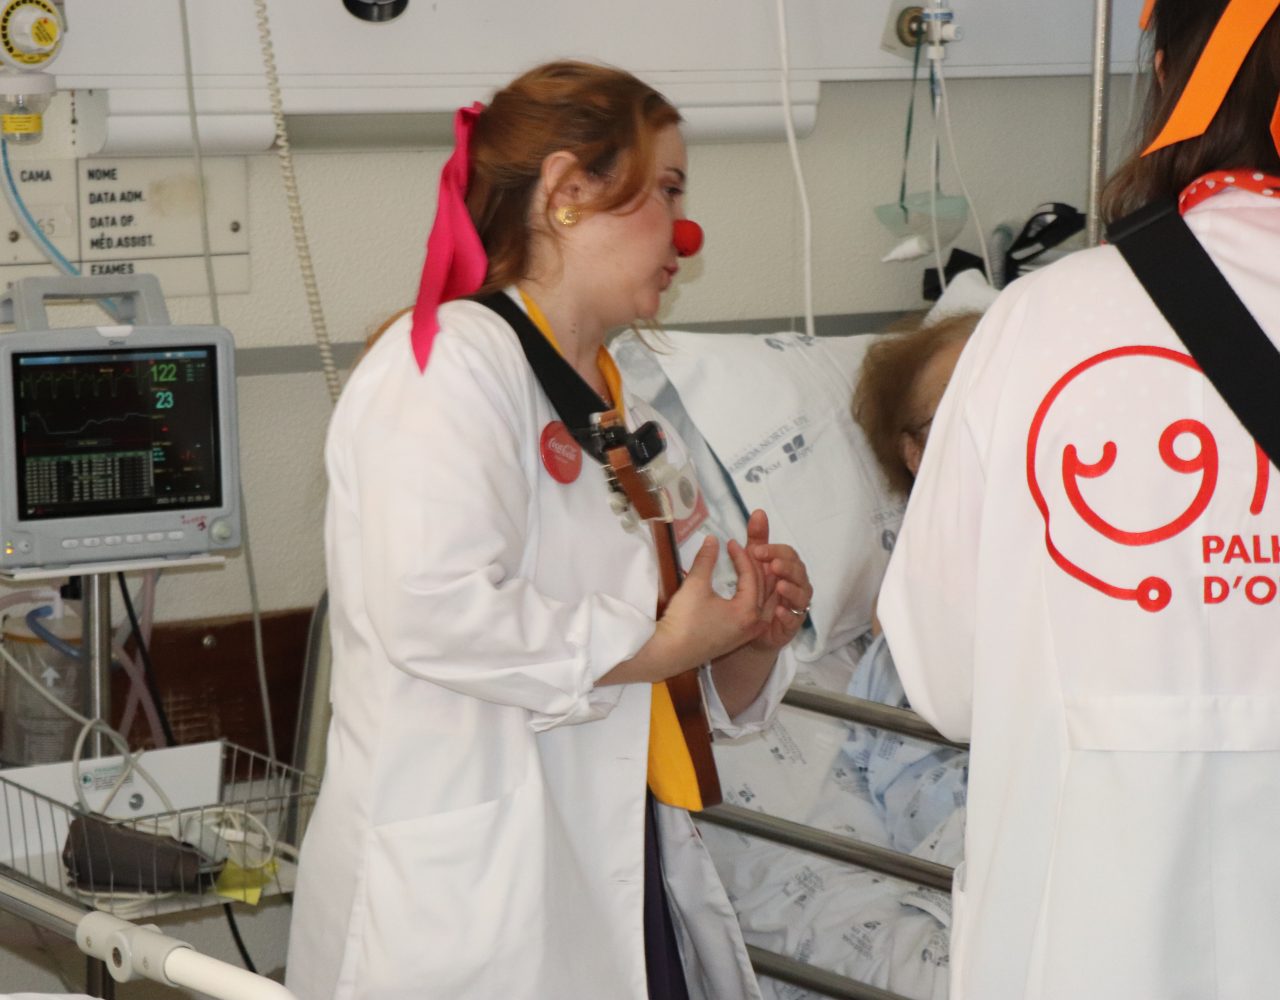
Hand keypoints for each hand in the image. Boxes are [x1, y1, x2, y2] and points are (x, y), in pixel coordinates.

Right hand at [599, 533, 766, 687]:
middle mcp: (754, 623)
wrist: (669, 653)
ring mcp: (747, 634)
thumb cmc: (683, 621)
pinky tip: (747, 588)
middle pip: (762, 588)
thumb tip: (712, 539)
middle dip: (754, 566)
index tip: (729, 542)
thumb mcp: (695, 585)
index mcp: (748, 611)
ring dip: (758, 581)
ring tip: (749, 564)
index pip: (751, 576)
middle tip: (743, 549)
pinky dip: (754, 596)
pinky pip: (755, 612)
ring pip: (761, 601)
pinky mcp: (739, 639)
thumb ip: (706, 559)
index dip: (741, 555)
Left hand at [742, 509, 811, 652]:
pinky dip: (788, 615)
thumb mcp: (754, 563)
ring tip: (780, 586)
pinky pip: (794, 620)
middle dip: (787, 567)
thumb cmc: (758, 591)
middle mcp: (796, 585)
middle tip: (773, 566)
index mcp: (788, 568)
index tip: (756, 551)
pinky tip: (779, 611)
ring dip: (792, 589)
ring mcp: (796, 606)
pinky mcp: (791, 626)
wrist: (751, 626)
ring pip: (802, 595)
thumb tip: (758, 511)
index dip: (775, 551)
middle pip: (799, 572)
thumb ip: (758, 539)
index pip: (789, 555)